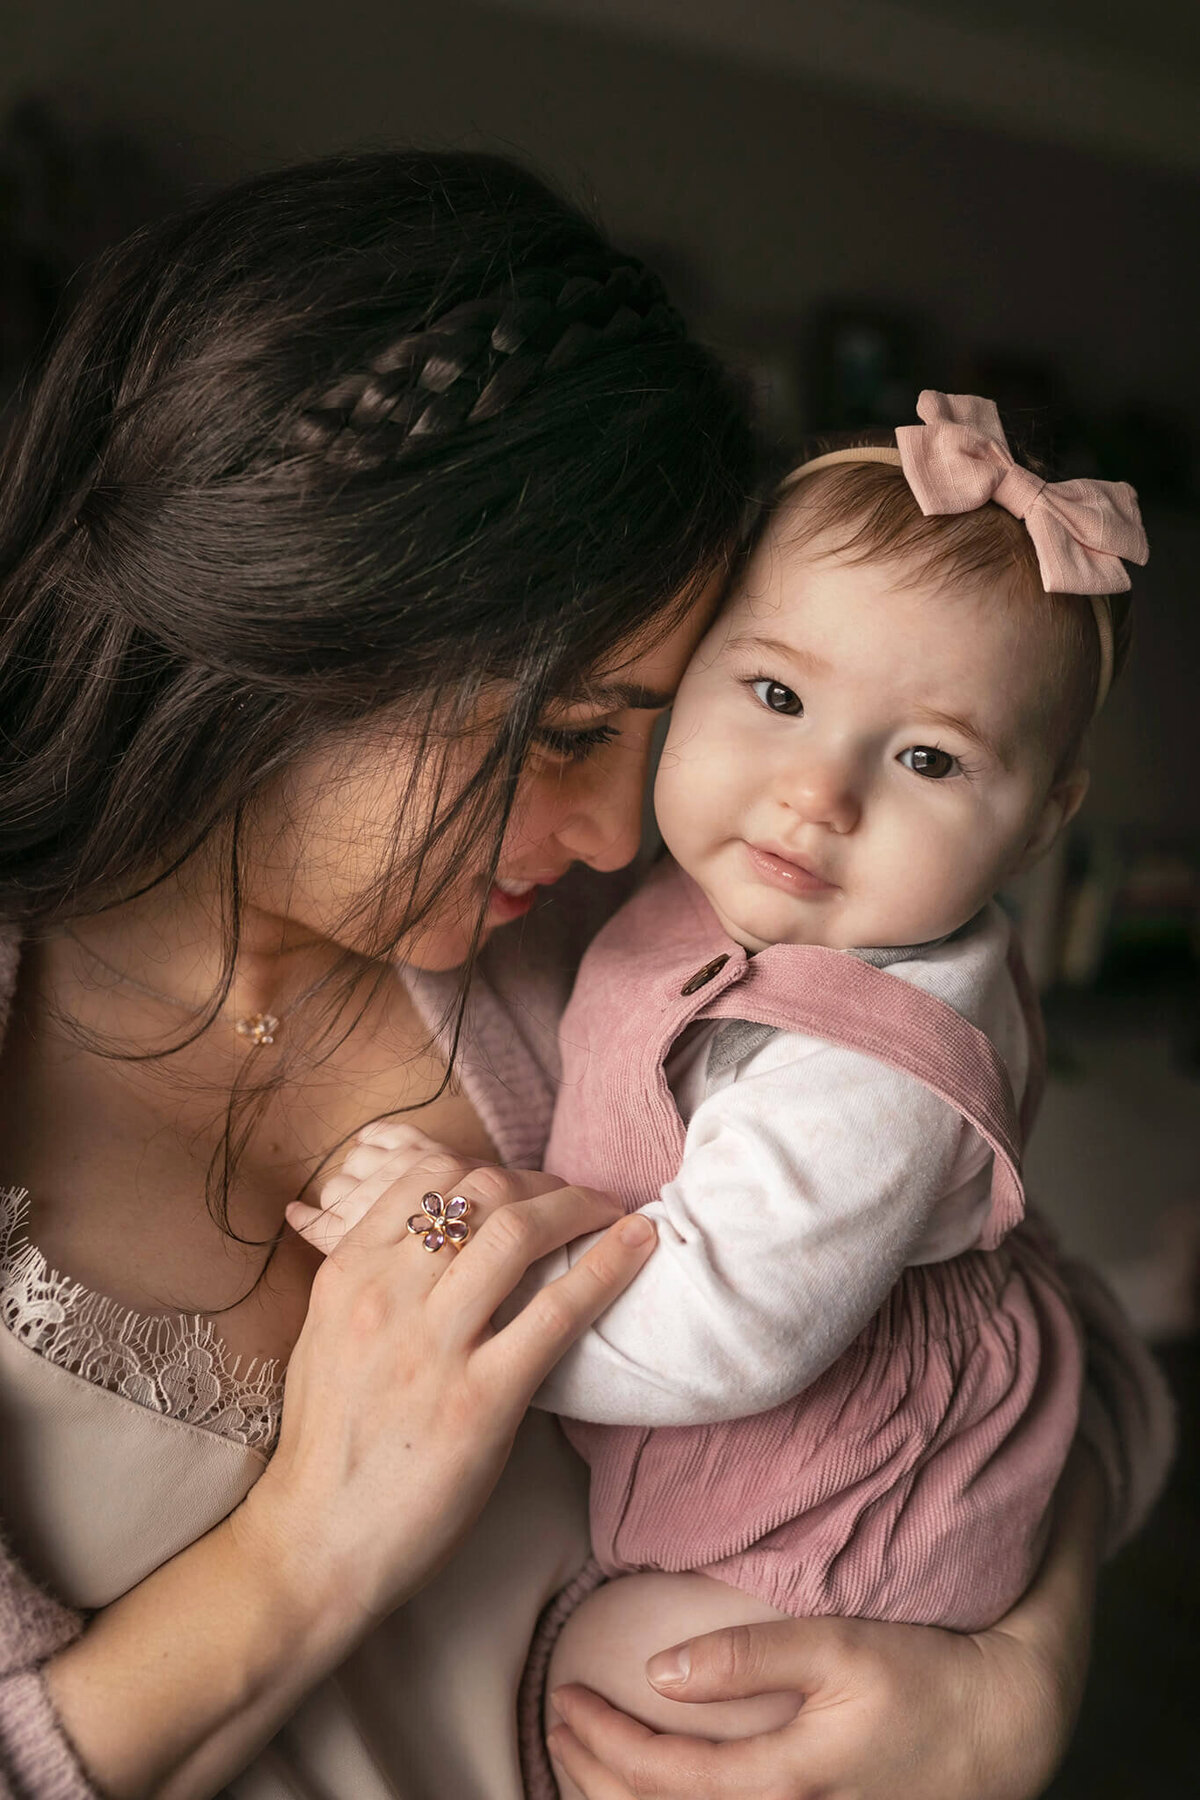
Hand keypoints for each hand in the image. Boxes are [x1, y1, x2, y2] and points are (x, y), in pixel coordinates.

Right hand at [240, 1144, 656, 1632]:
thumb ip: (372, 1277)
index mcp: (347, 1271)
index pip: (428, 1173)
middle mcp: (386, 1294)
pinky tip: (639, 1246)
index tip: (527, 1188)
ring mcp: (433, 1346)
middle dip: (543, 1184)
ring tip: (615, 1216)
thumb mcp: (326, 1334)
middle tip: (580, 1203)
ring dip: (580, 1209)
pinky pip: (557, 1312)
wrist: (313, 1544)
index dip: (491, 1167)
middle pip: (480, 1190)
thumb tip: (428, 1234)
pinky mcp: (480, 1401)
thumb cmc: (329, 1444)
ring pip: (517, 1232)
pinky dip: (608, 1267)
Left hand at [546, 1447, 1104, 1799]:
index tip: (565, 1697)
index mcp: (784, 1783)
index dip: (604, 1742)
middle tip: (556, 1726)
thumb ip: (748, 1657)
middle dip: (594, 1778)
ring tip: (581, 1758)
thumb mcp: (837, 1646)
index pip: (664, 1778)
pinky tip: (649, 1787)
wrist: (1006, 1725)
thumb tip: (659, 1670)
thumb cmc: (923, 1677)